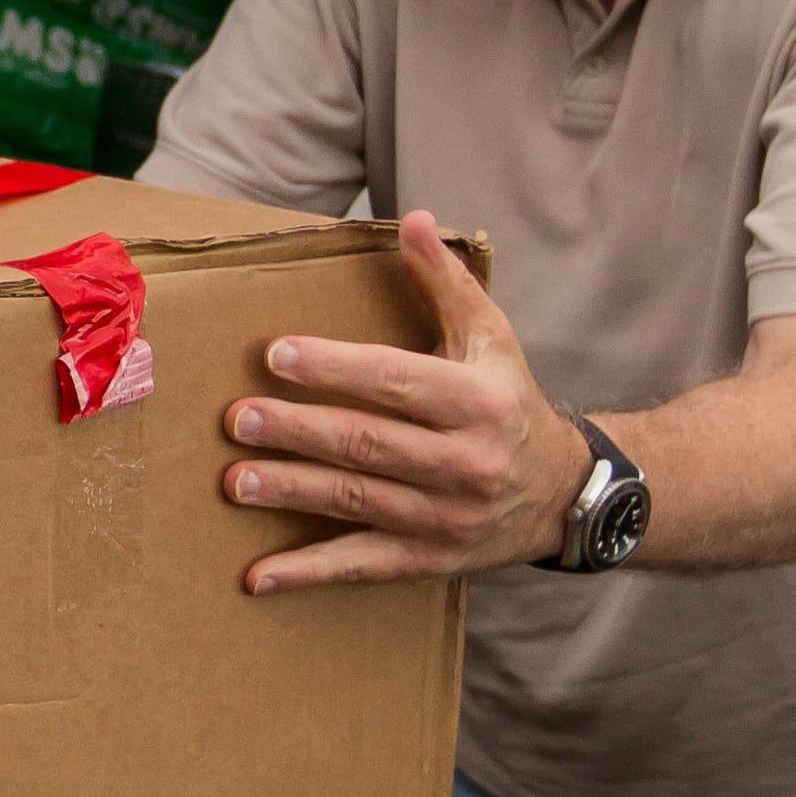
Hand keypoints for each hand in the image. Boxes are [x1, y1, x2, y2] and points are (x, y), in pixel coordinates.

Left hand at [221, 210, 583, 589]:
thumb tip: (415, 220)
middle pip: (368, 444)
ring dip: (293, 492)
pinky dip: (308, 574)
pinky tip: (258, 576)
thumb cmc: (509, 403)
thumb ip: (446, 281)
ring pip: (357, 502)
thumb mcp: (491, 336)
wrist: (560, 495)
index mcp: (477, 401)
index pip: (397, 381)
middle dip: (299, 431)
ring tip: (235, 480)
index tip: (277, 355)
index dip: (336, 369)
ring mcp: (445, 518)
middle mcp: (464, 462)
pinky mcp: (428, 560)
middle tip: (238, 418)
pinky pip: (361, 567)